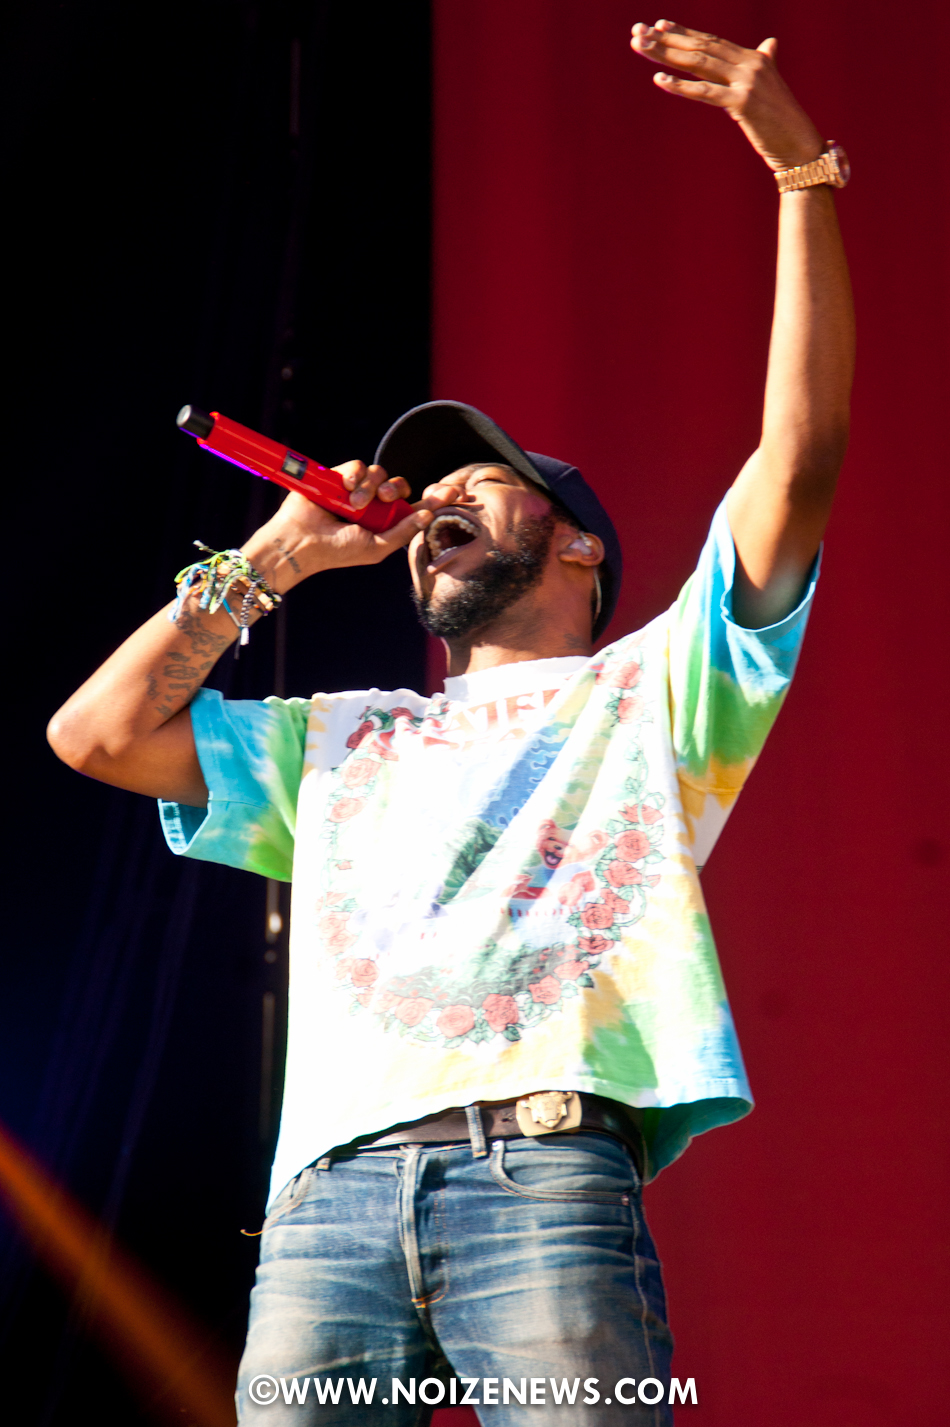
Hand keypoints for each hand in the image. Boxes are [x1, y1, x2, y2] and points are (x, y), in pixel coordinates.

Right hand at [242, 461, 452, 591]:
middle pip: (398, 485)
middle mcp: (373, 504)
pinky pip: (358, 465)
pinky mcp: (339, 476)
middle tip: (383, 499)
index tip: (454, 492)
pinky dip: (355, 474)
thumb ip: (403, 532)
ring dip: (370, 486)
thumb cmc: (338, 551)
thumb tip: (429, 515)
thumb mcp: (376, 547)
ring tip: (354, 504)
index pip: (416, 507)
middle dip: (395, 489)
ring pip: (378, 473)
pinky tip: (346, 489)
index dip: (435, 498)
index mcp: (386, 522)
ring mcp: (356, 489)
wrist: (302, 542)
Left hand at [630, 19, 822, 171]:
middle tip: (638, 32)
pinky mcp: (743, 103)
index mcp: (754, 58)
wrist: (801, 145)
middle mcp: (750, 63)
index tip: (659, 25)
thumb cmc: (783, 121)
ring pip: (699, 64)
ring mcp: (747, 82)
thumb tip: (770, 44)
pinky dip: (681, 86)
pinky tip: (660, 81)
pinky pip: (706, 92)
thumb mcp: (771, 87)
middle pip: (700, 48)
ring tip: (640, 47)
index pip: (712, 41)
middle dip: (666, 40)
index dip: (684, 33)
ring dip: (666, 55)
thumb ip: (767, 63)